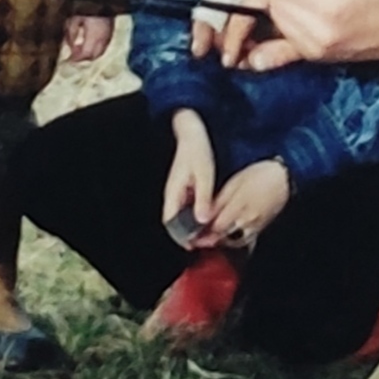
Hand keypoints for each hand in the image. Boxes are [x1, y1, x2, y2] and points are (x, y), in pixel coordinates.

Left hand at [62, 13, 112, 62]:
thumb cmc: (87, 3)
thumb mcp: (74, 16)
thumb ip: (71, 32)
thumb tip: (70, 44)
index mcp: (94, 35)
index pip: (85, 54)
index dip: (75, 59)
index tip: (67, 59)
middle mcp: (104, 38)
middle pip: (93, 56)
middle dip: (82, 58)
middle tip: (72, 55)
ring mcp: (109, 34)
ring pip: (100, 51)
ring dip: (89, 52)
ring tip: (79, 47)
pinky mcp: (112, 30)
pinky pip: (104, 44)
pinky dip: (96, 47)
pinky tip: (88, 41)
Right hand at [162, 110, 216, 234]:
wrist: (192, 133)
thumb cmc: (197, 151)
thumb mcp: (204, 176)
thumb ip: (203, 199)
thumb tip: (202, 220)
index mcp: (173, 193)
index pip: (171, 223)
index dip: (180, 237)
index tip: (193, 245)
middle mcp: (172, 194)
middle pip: (175, 222)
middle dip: (187, 234)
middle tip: (203, 243)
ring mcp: (177, 191)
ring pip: (182, 215)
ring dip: (192, 225)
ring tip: (208, 233)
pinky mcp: (184, 187)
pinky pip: (187, 207)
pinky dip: (196, 214)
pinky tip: (208, 216)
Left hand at [203, 157, 289, 249]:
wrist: (285, 177)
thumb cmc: (260, 175)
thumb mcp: (235, 183)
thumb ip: (219, 201)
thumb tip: (205, 213)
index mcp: (238, 208)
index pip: (215, 227)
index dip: (201, 232)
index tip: (191, 234)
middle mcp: (247, 221)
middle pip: (224, 237)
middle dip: (209, 240)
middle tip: (196, 241)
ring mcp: (256, 225)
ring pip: (235, 240)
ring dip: (222, 242)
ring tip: (211, 240)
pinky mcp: (263, 226)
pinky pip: (247, 238)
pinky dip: (236, 240)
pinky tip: (230, 236)